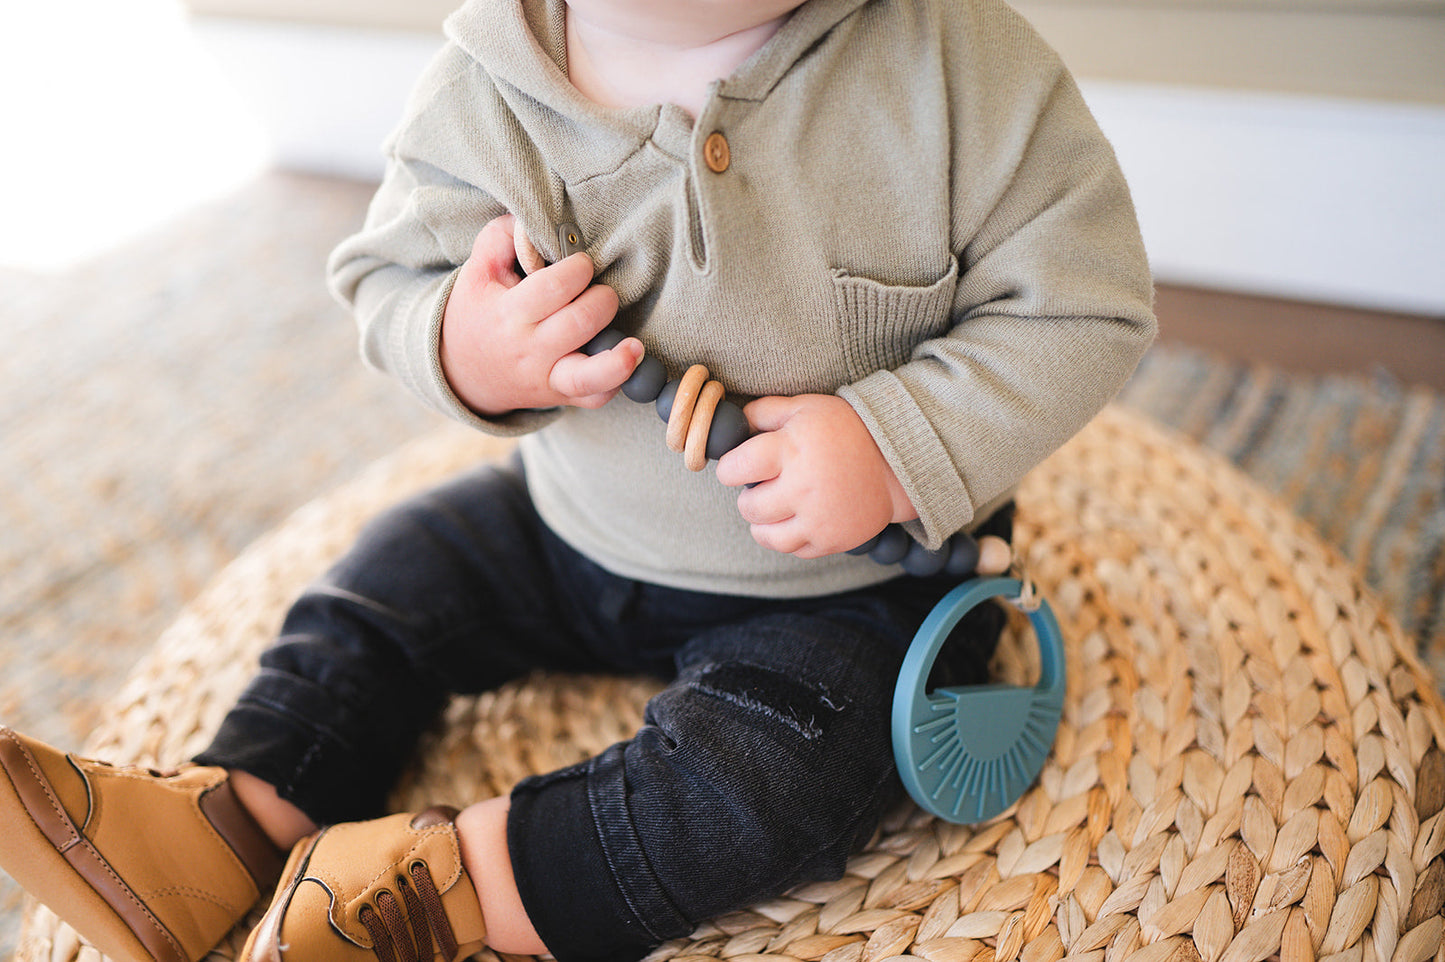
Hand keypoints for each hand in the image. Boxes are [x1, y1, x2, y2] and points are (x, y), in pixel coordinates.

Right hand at [440, 214, 638, 415]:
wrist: (461, 372)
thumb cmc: (477, 313)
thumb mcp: (476, 271)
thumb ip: (500, 238)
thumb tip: (532, 218)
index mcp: (509, 314)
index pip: (555, 287)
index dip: (578, 268)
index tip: (582, 263)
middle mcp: (530, 350)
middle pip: (580, 323)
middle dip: (601, 299)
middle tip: (601, 291)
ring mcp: (547, 378)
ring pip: (589, 376)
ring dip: (619, 359)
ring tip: (634, 343)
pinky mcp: (561, 396)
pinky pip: (594, 398)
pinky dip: (615, 384)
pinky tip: (625, 361)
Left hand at [715, 394, 916, 557]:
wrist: (898, 462)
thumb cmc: (847, 430)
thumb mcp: (806, 407)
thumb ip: (764, 412)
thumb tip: (732, 423)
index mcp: (790, 449)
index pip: (733, 468)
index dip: (730, 468)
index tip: (739, 466)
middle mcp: (802, 487)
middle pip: (748, 507)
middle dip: (750, 496)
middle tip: (765, 486)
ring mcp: (818, 518)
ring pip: (765, 536)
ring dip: (763, 522)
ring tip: (777, 506)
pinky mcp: (831, 540)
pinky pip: (793, 549)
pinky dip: (790, 536)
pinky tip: (799, 518)